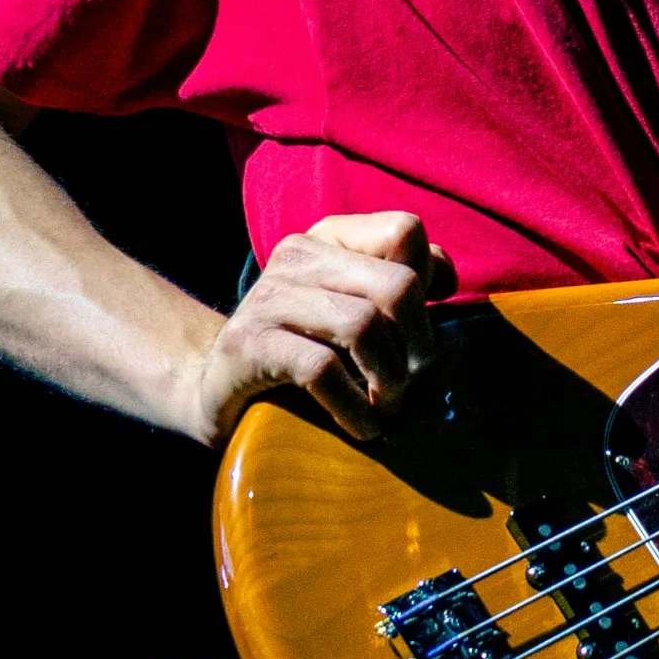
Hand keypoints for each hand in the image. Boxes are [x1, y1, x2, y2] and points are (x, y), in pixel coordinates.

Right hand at [187, 210, 457, 445]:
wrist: (213, 386)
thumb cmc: (302, 349)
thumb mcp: (350, 306)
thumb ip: (397, 284)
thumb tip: (445, 279)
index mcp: (329, 238)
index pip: (403, 231)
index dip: (428, 280)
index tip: (419, 329)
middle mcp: (298, 256)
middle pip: (396, 285)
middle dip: (418, 345)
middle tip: (413, 385)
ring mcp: (269, 297)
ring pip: (363, 325)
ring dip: (389, 380)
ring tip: (387, 408)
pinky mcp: (247, 345)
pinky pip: (321, 370)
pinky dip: (353, 405)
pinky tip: (362, 427)